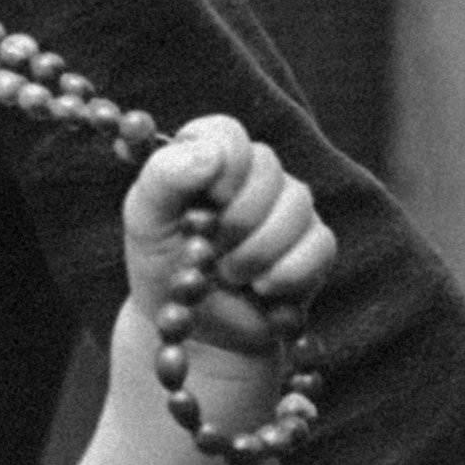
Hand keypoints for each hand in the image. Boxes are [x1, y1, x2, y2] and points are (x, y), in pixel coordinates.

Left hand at [121, 116, 332, 425]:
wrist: (196, 331)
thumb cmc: (163, 269)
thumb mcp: (144, 222)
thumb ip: (163, 177)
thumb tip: (209, 153)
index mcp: (208, 157)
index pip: (227, 132)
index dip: (225, 160)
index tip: (211, 196)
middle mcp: (253, 175)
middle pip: (268, 168)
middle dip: (237, 218)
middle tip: (211, 251)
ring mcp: (288, 207)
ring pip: (298, 206)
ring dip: (258, 251)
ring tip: (230, 274)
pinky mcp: (314, 243)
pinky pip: (319, 244)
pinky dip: (287, 272)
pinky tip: (263, 288)